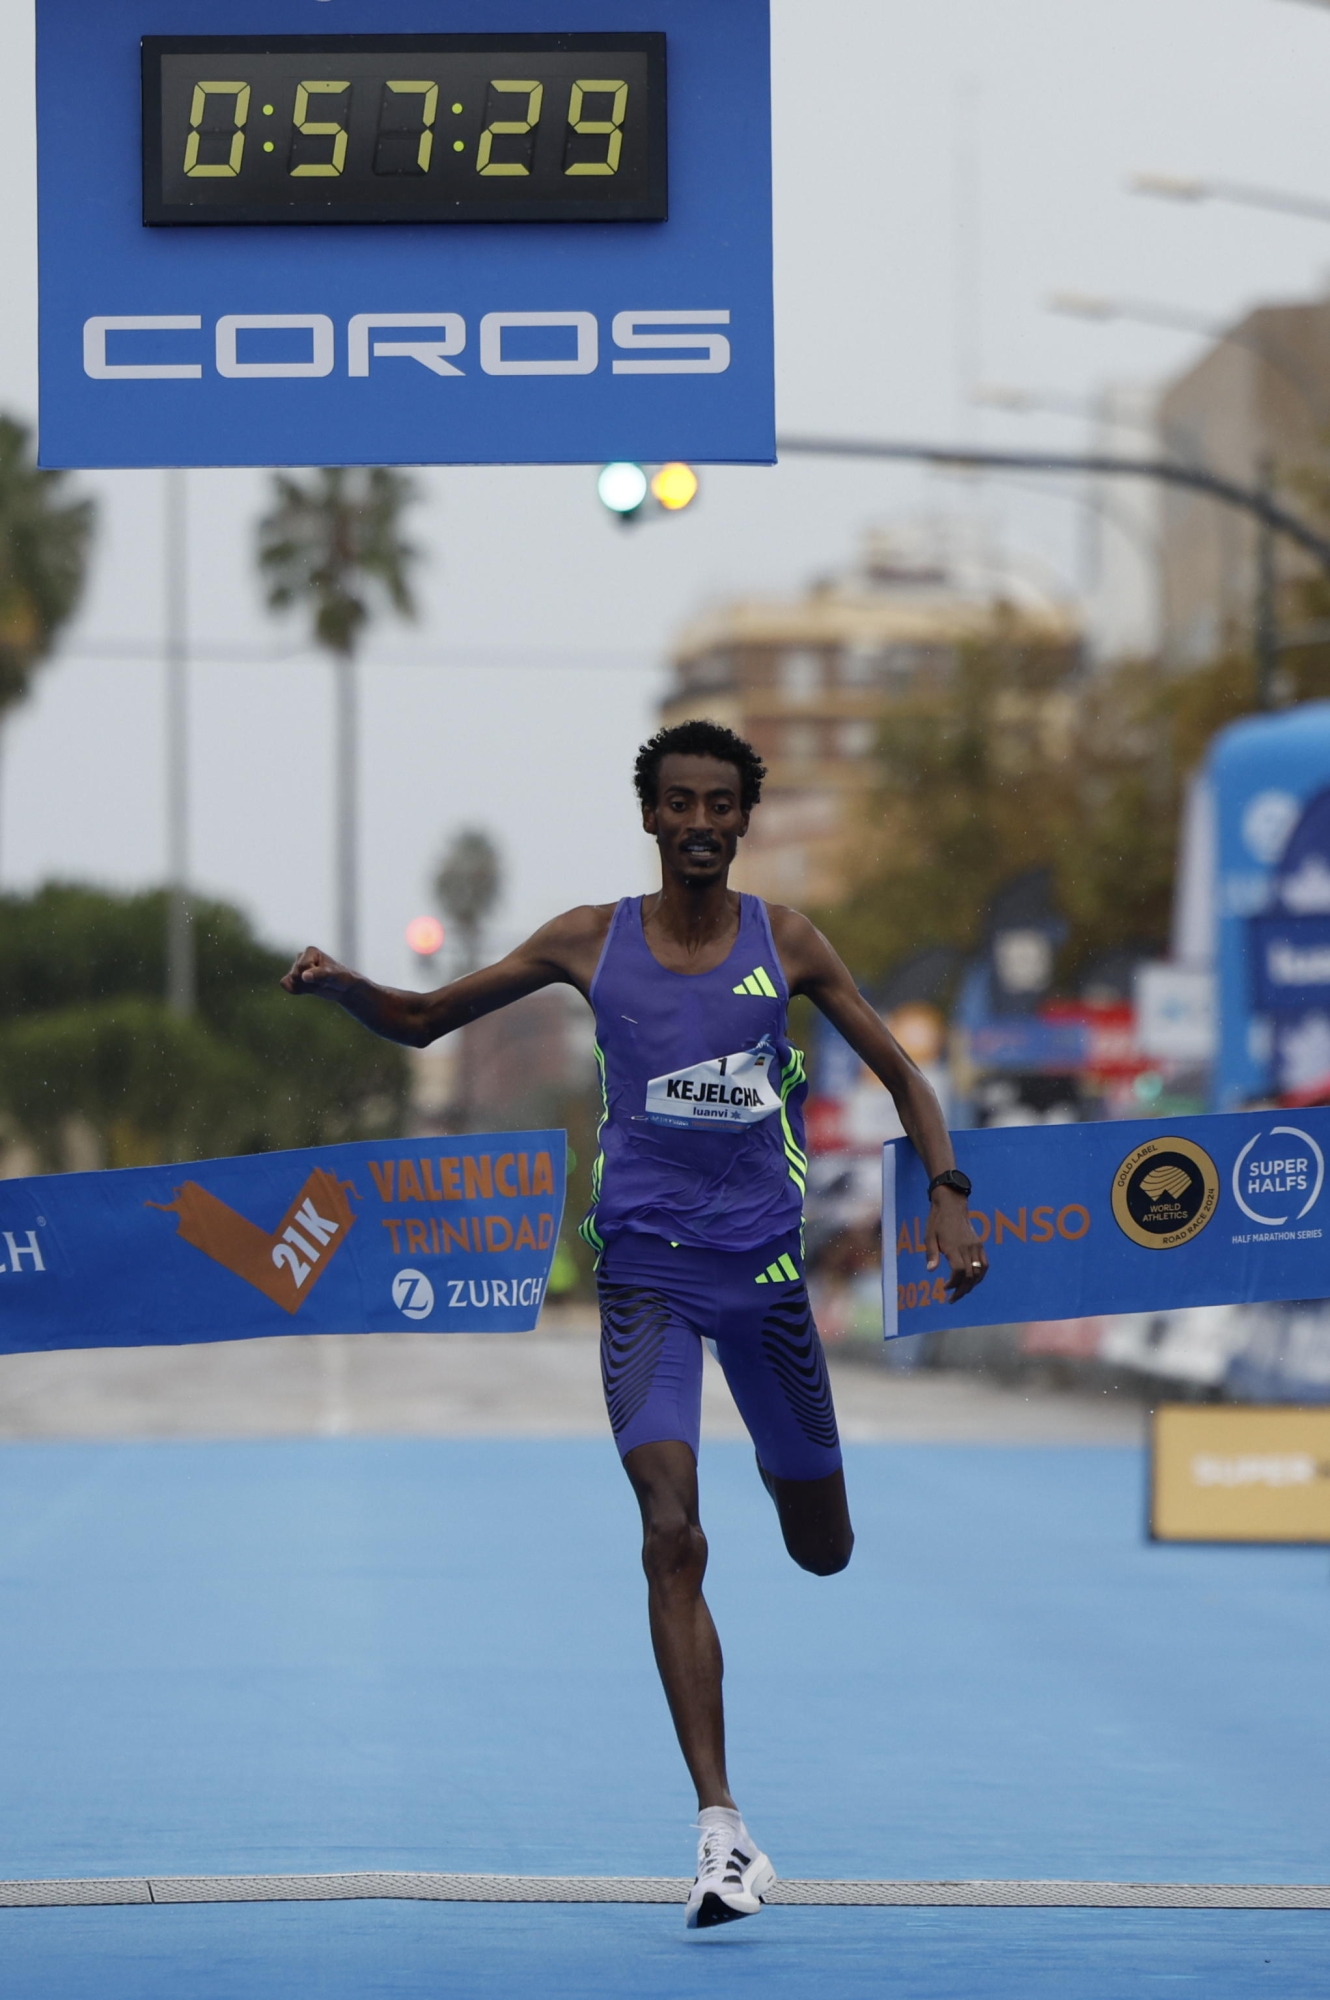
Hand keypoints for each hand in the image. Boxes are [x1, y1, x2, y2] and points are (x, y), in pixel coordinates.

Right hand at [280, 945, 355, 997]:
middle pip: (296, 974)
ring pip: (290, 981)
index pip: (303, 966)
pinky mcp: (294, 978)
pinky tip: (308, 989)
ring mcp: (297, 967)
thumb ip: (319, 975)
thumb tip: (304, 976)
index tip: (327, 975)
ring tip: (317, 984)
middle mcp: (301, 957)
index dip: (314, 975)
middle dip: (309, 983)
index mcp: (310, 951)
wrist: (343, 987)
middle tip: (322, 982)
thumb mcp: (333, 976)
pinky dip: (295, 990)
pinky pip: (284, 984)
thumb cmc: (341, 977)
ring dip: (305, 988)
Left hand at [925, 1187, 988, 1301]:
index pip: (959, 1271)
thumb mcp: (929, 1236)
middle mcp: (968, 1248)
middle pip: (970, 1275)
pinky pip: (985, 1264)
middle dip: (961, 1290)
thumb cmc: (937, 1221)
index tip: (945, 1288)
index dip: (954, 1283)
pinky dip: (981, 1276)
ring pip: (979, 1272)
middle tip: (952, 1299)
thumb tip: (931, 1271)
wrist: (952, 1205)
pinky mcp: (980, 1245)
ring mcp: (976, 1246)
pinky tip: (973, 1282)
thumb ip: (931, 1254)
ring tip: (962, 1293)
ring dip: (971, 1286)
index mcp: (954, 1246)